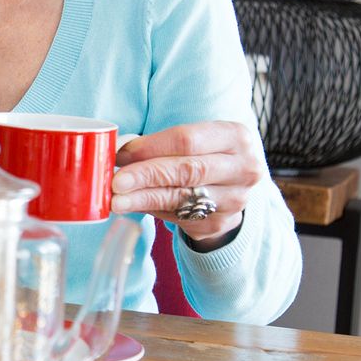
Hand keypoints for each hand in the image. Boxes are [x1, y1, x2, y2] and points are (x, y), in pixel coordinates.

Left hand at [112, 121, 260, 250]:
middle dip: (145, 175)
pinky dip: (152, 210)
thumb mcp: (190, 142)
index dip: (150, 147)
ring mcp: (235, 199)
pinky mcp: (221, 223)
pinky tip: (134, 206)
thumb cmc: (201, 156)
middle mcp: (243, 168)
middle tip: (116, 181)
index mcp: (236, 137)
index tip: (121, 153)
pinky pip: (179, 217)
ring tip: (117, 199)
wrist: (229, 188)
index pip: (187, 139)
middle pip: (186, 170)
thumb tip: (118, 151)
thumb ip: (158, 145)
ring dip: (143, 198)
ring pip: (181, 198)